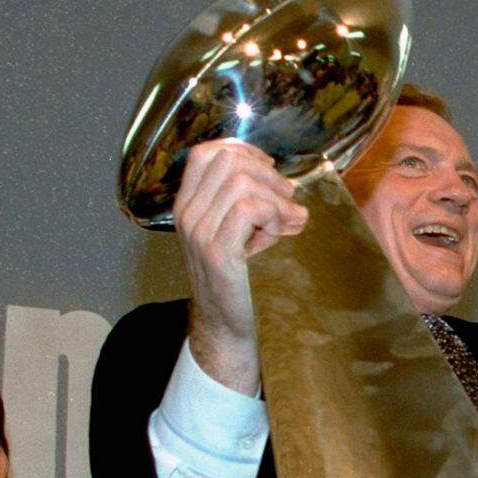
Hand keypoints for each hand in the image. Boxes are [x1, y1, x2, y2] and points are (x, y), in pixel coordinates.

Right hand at [173, 139, 307, 393]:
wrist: (228, 326)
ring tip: (284, 224)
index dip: (245, 151)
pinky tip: (274, 237)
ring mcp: (198, 232)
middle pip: (228, 160)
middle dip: (267, 174)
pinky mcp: (217, 251)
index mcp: (190, 204)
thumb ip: (255, 203)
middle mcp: (188, 213)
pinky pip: (248, 209)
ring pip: (241, 182)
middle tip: (286, 201)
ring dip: (274, 199)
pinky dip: (271, 216)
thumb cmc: (242, 278)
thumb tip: (290, 186)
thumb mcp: (242, 233)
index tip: (270, 170)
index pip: (207, 153)